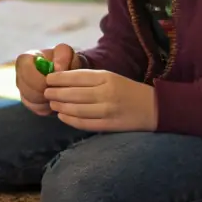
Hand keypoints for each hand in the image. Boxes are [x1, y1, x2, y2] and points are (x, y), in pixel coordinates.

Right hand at [15, 44, 78, 115]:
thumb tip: (57, 69)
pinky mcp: (28, 102)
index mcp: (25, 60)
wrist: (64, 70)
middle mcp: (19, 75)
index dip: (40, 81)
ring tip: (59, 94)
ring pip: (32, 102)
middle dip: (45, 93)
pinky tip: (56, 100)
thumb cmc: (63, 60)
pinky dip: (49, 107)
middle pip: (28, 91)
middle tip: (60, 90)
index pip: (26, 74)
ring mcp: (22, 90)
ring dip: (48, 100)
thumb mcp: (66, 52)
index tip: (55, 83)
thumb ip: (63, 55)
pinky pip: (37, 109)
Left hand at [43, 68, 157, 132]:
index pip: (77, 76)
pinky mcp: (109, 125)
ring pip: (76, 109)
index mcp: (107, 77)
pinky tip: (62, 115)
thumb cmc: (128, 90)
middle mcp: (107, 93)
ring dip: (60, 106)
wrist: (155, 108)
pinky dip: (70, 119)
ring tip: (52, 103)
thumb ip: (89, 78)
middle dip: (55, 93)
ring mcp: (108, 111)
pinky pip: (84, 123)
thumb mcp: (111, 77)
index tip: (48, 79)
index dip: (59, 78)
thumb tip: (61, 80)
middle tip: (45, 92)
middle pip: (73, 93)